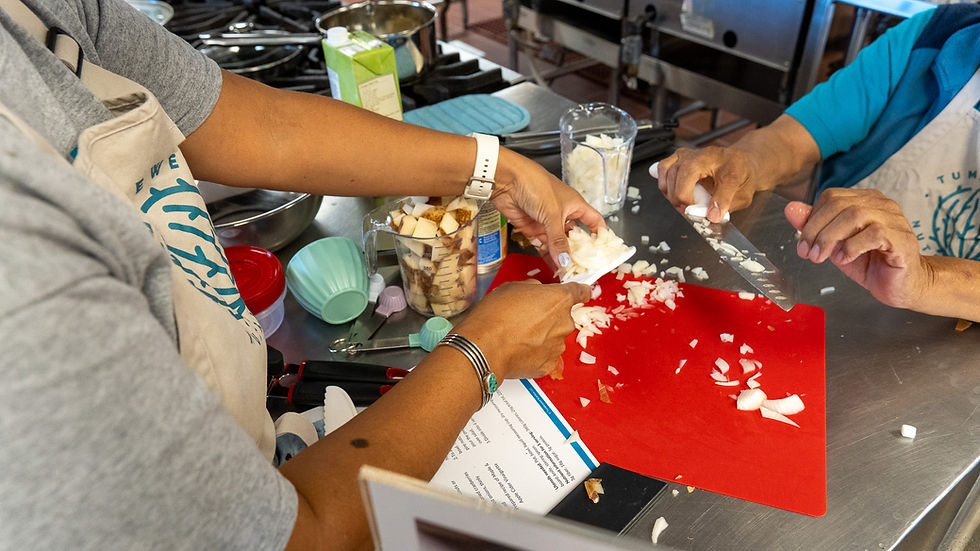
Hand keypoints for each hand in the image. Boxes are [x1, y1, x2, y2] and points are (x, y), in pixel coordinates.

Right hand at [453, 280, 589, 379]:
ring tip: (518, 337)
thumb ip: (533, 288)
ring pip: (554, 338)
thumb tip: (537, 292)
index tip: (582, 293)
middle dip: (549, 318)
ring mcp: (558, 346)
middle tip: (525, 319)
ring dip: (542, 337)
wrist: (484, 347)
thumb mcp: (511, 287)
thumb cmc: (495, 315)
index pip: (580, 292)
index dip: (580, 292)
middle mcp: (564, 323)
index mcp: (559, 300)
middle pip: (563, 318)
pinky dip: (535, 354)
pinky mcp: (548, 365)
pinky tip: (519, 350)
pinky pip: (546, 356)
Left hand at [493, 148, 604, 268]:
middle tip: (584, 268)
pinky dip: (548, 257)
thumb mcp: (553, 214)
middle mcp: (562, 214)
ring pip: (558, 244)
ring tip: (569, 273)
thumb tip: (565, 260)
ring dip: (562, 257)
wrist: (507, 180)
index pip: (593, 221)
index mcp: (574, 204)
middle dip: (579, 252)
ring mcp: (547, 222)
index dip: (600, 234)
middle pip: (575, 237)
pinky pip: (543, 246)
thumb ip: (558, 240)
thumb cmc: (535, 184)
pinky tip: (554, 267)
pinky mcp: (532, 228)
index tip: (603, 250)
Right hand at [653, 115, 820, 223]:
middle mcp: (710, 155)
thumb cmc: (748, 179)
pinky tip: (671, 190)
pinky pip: (663, 167)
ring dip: (670, 190)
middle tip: (690, 211)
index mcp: (734, 164)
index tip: (710, 218)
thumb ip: (729, 204)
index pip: (723, 182)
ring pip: (669, 169)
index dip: (716, 201)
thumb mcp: (747, 195)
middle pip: (685, 172)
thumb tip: (711, 216)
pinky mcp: (680, 156)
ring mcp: (693, 153)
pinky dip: (662, 179)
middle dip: (682, 196)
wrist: (750, 158)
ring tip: (683, 203)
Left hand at [785, 189, 928, 308]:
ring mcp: (894, 219)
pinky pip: (875, 233)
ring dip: (830, 238)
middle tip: (808, 253)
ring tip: (821, 257)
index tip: (802, 244)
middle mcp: (880, 204)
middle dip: (816, 230)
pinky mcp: (902, 239)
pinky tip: (844, 259)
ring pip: (855, 215)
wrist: (901, 285)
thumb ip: (814, 226)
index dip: (811, 219)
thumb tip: (791, 209)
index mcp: (864, 200)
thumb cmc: (870, 262)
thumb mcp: (834, 244)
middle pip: (839, 205)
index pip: (830, 197)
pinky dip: (852, 247)